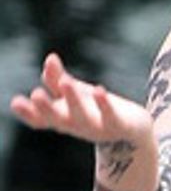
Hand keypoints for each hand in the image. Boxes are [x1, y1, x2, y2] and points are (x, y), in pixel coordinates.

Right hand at [10, 53, 152, 146]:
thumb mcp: (76, 93)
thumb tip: (50, 59)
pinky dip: (103, 104)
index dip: (28, 113)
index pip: (41, 119)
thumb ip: (60, 79)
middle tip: (35, 95)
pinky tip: (98, 89)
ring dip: (73, 100)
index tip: (15, 102)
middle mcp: (77, 126)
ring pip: (83, 117)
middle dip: (46, 108)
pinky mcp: (118, 126)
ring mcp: (97, 129)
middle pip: (58, 119)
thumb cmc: (98, 110)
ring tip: (66, 82)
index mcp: (64, 119)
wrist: (134, 132)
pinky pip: (110, 116)